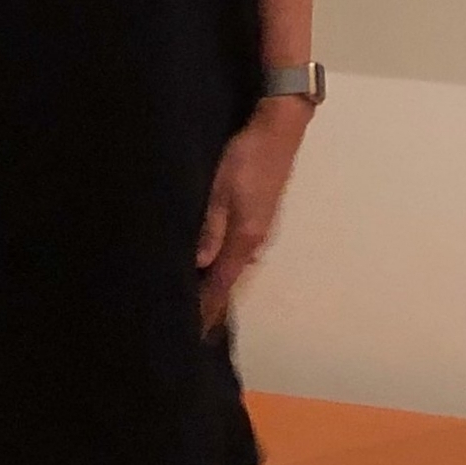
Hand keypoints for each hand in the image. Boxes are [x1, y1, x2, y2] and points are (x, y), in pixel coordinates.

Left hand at [197, 99, 309, 334]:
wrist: (279, 128)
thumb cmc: (247, 156)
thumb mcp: (220, 189)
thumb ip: (210, 227)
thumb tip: (198, 266)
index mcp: (244, 237)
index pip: (221, 285)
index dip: (206, 311)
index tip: (190, 336)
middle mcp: (255, 240)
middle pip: (229, 282)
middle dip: (210, 304)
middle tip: (186, 326)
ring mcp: (260, 229)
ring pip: (233, 268)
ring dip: (216, 286)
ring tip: (195, 304)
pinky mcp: (259, 217)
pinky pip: (236, 253)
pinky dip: (222, 267)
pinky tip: (210, 267)